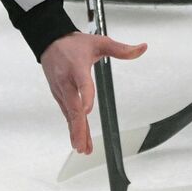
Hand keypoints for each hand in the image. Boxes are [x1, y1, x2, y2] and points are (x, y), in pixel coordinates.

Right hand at [40, 32, 146, 152]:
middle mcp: (67, 82)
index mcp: (77, 67)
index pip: (82, 83)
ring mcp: (61, 91)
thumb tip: (142, 48)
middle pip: (72, 107)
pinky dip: (73, 128)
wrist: (49, 42)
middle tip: (82, 144)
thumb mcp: (99, 42)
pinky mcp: (59, 96)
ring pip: (69, 115)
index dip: (85, 96)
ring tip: (83, 149)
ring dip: (76, 132)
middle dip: (78, 127)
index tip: (87, 110)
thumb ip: (121, 49)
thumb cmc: (73, 44)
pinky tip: (79, 141)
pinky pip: (67, 114)